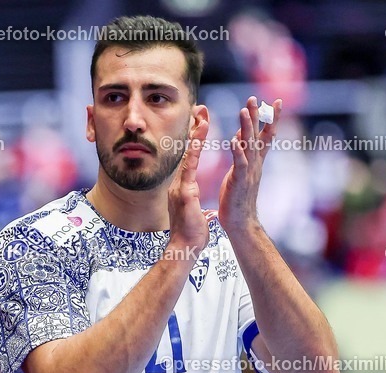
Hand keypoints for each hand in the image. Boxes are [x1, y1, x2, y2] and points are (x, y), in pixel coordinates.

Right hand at [166, 119, 210, 255]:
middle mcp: (179, 184)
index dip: (196, 141)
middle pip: (187, 151)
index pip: (191, 159)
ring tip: (202, 118)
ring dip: (195, 136)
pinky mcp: (184, 193)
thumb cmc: (191, 235)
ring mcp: (180, 187)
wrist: (184, 249)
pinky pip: (190, 168)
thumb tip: (206, 213)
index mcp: (184, 187)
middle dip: (194, 130)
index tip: (201, 124)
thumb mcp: (198, 218)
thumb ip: (200, 211)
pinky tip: (199, 139)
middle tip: (200, 110)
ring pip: (188, 156)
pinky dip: (195, 152)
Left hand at [219, 97, 281, 233]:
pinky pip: (240, 163)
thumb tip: (241, 133)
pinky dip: (238, 150)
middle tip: (254, 98)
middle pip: (258, 135)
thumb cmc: (239, 198)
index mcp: (256, 161)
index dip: (271, 118)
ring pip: (249, 145)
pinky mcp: (240, 181)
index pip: (266, 135)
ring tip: (244, 110)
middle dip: (258, 116)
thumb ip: (243, 152)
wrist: (241, 221)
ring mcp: (249, 171)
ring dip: (247, 127)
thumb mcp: (241, 170)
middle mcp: (255, 163)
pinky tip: (234, 139)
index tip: (276, 101)